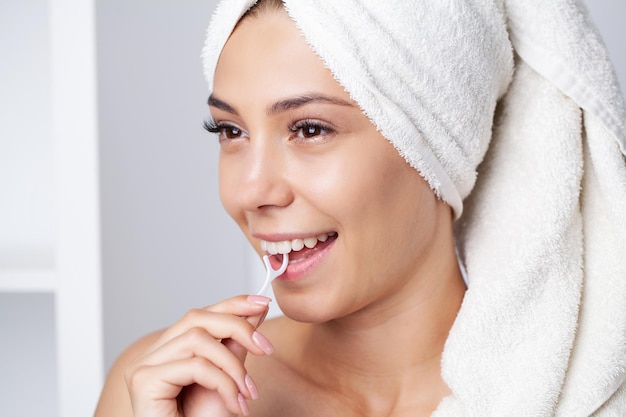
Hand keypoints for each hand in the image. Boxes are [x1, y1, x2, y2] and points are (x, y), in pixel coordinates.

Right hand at [124, 295, 273, 416]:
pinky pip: (195, 366)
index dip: (232, 304)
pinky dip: (223, 383)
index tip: (262, 302)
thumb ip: (237, 345)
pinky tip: (235, 404)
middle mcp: (152, 354)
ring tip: (248, 391)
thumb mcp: (229, 378)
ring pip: (198, 340)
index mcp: (169, 350)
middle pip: (196, 318)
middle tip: (266, 348)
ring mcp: (144, 366)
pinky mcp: (144, 381)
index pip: (201, 314)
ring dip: (233, 365)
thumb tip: (256, 310)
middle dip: (238, 327)